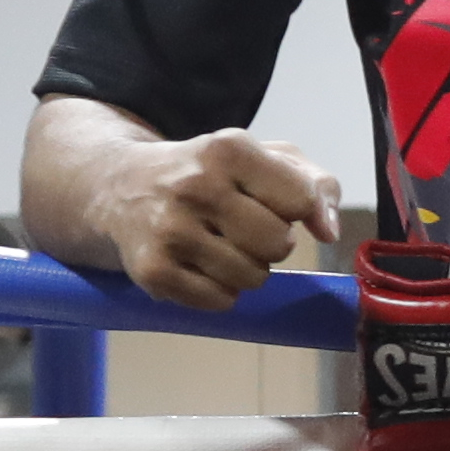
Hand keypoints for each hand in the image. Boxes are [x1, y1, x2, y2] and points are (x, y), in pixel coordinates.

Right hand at [98, 128, 341, 311]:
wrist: (120, 186)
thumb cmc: (209, 174)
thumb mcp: (262, 158)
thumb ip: (315, 185)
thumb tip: (329, 230)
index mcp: (227, 150)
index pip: (302, 200)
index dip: (297, 210)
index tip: (273, 203)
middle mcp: (195, 186)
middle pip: (279, 244)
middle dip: (272, 242)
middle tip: (242, 227)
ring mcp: (170, 230)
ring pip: (253, 277)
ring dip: (247, 269)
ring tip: (218, 243)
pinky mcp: (152, 270)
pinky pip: (221, 300)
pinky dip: (219, 290)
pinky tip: (198, 263)